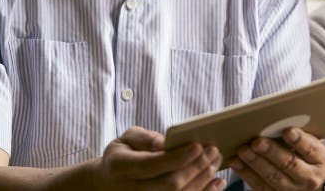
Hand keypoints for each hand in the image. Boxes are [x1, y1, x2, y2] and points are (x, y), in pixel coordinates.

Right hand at [95, 126, 223, 190]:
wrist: (108, 184)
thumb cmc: (122, 155)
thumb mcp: (126, 139)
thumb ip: (144, 138)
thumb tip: (165, 143)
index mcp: (121, 168)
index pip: (152, 165)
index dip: (177, 157)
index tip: (198, 145)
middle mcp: (132, 190)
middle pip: (170, 184)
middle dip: (196, 167)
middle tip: (213, 150)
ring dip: (203, 180)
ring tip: (216, 161)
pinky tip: (217, 182)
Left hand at [229, 127, 324, 190]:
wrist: (305, 174)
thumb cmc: (304, 148)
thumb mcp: (309, 139)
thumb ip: (299, 131)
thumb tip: (277, 116)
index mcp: (322, 159)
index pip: (311, 149)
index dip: (299, 140)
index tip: (287, 130)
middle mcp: (311, 178)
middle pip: (290, 164)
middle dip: (272, 152)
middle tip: (257, 141)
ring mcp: (294, 190)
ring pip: (273, 177)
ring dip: (256, 163)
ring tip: (243, 149)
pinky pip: (259, 185)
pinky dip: (246, 173)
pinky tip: (236, 161)